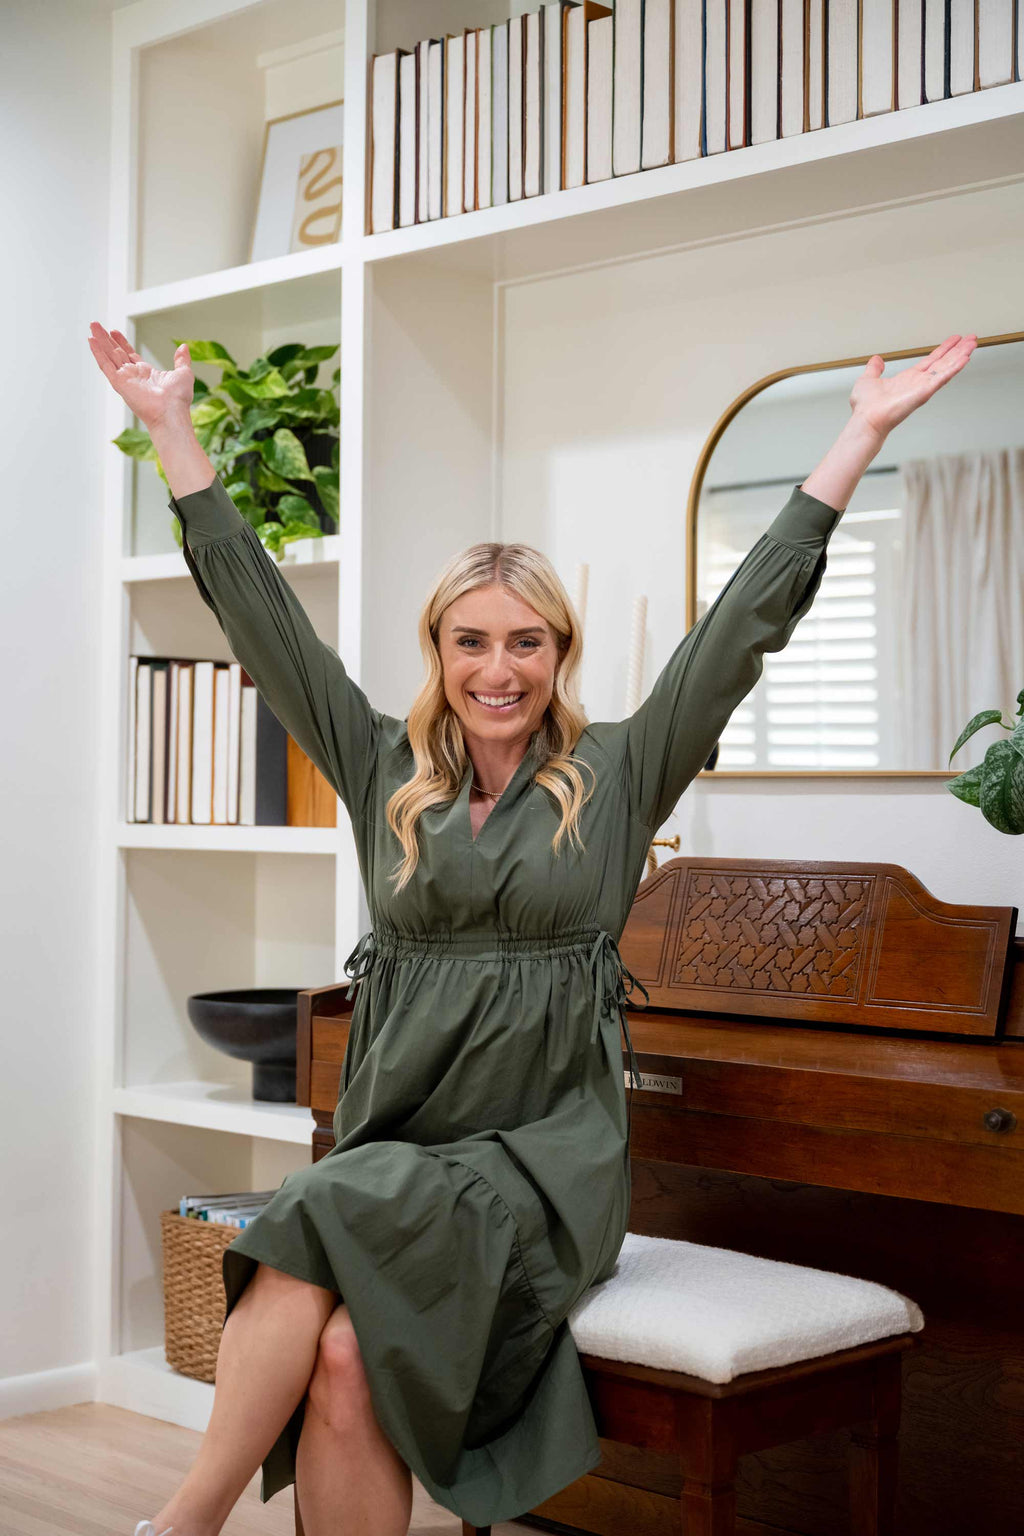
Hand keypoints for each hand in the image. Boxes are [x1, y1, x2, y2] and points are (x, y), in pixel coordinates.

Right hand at [87, 321, 193, 427]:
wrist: (171, 412)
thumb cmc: (178, 399)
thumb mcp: (183, 373)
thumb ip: (181, 360)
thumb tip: (183, 347)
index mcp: (146, 373)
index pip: (129, 354)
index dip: (121, 342)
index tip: (114, 331)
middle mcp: (133, 376)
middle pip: (116, 353)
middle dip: (106, 339)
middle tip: (96, 325)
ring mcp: (124, 379)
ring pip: (108, 355)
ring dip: (99, 340)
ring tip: (92, 325)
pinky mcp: (119, 383)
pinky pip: (105, 365)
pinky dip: (97, 353)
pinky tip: (91, 341)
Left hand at [849, 332, 977, 437]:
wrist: (866, 419)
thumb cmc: (866, 407)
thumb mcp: (868, 380)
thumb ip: (874, 369)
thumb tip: (876, 360)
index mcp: (908, 379)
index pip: (931, 361)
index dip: (943, 350)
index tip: (955, 340)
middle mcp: (918, 383)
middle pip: (943, 362)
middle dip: (958, 350)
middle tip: (971, 338)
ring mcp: (923, 387)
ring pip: (946, 368)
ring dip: (961, 355)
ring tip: (973, 343)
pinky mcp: (924, 392)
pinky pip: (942, 377)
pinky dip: (954, 367)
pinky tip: (965, 358)